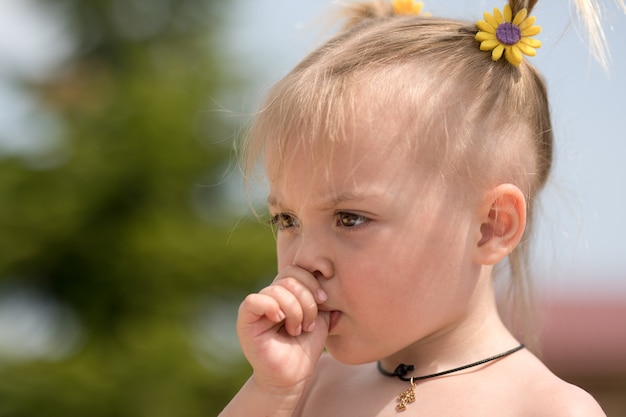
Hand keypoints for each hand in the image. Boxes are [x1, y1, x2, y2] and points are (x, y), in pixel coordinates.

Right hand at [237, 265, 329, 391]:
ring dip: (295, 310)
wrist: (292, 376)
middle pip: (289, 277)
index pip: (297, 269)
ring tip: (297, 329)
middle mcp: (270, 295)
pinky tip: (280, 320)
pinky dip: (271, 307)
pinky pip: (253, 301)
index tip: (324, 301)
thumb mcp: (319, 317)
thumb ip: (319, 297)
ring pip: (277, 289)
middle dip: (306, 299)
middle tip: (309, 323)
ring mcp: (257, 306)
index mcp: (286, 291)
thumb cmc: (304, 347)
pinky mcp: (245, 321)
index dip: (313, 282)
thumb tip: (328, 276)